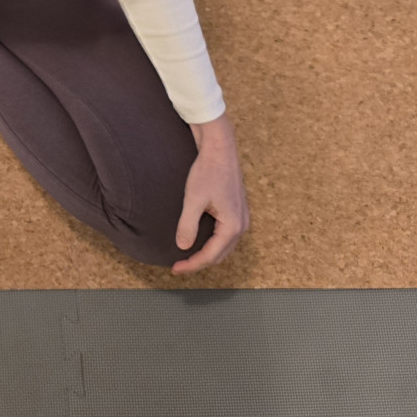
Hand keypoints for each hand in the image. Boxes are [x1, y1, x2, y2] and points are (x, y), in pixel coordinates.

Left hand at [171, 113, 249, 274]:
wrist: (219, 148)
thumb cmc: (207, 171)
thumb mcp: (194, 198)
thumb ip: (188, 224)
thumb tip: (183, 247)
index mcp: (233, 226)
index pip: (210, 256)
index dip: (192, 265)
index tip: (174, 269)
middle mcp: (242, 226)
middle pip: (219, 255)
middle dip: (199, 262)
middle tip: (178, 266)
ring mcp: (242, 218)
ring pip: (224, 246)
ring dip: (207, 254)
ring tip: (187, 257)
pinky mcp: (237, 210)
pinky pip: (226, 235)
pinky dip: (213, 243)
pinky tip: (199, 240)